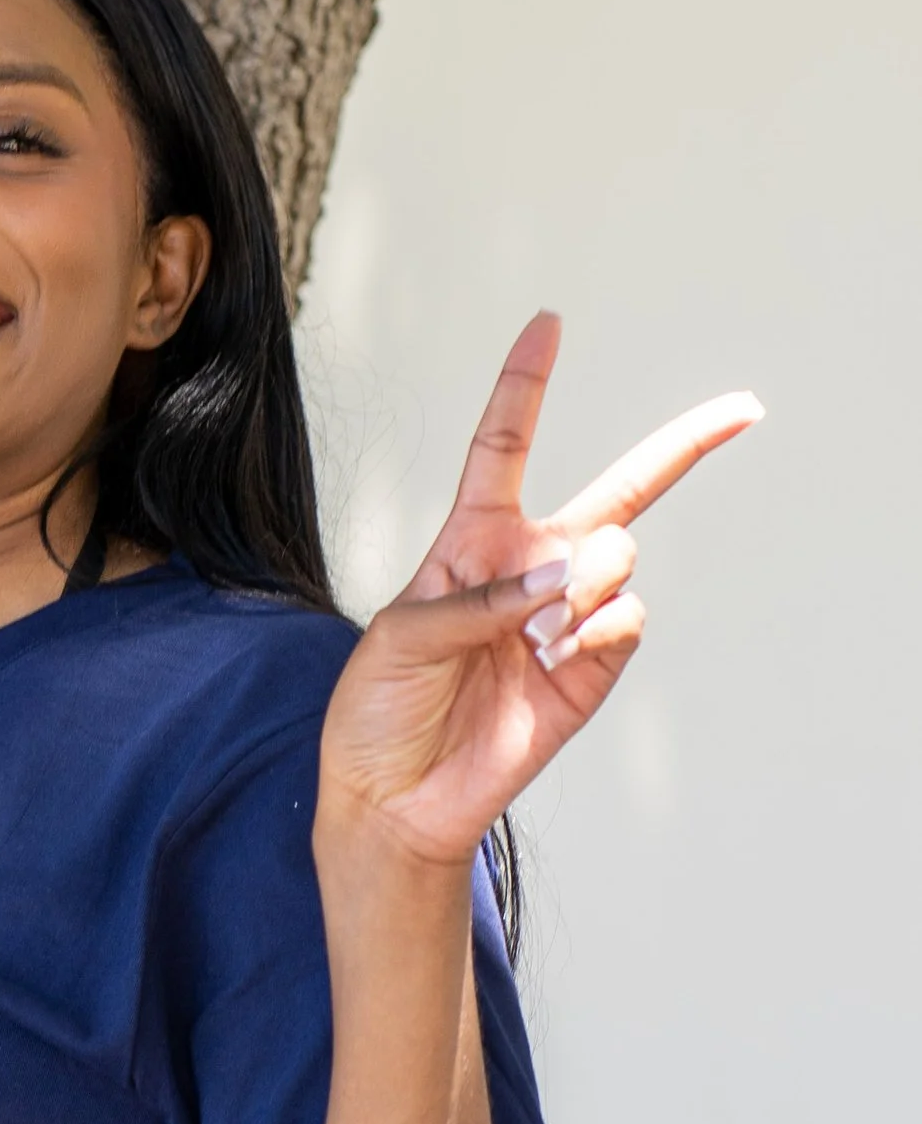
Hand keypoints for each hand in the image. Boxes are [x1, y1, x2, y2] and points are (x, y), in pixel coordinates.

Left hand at [318, 313, 759, 867]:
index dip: (525, 386)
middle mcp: (531, 569)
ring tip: (524, 640)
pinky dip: (594, 630)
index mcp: (470, 543)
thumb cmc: (379, 710)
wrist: (395, 798)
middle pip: (624, 488)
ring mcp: (568, 617)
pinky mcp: (593, 667)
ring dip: (575, 585)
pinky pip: (627, 617)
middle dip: (687, 444)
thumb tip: (565, 576)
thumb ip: (478, 597)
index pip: (504, 448)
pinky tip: (553, 657)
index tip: (548, 324)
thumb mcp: (399, 639)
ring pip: (618, 554)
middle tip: (745, 411)